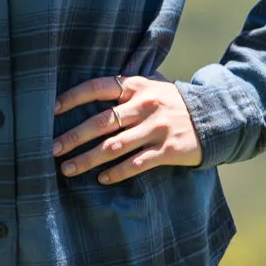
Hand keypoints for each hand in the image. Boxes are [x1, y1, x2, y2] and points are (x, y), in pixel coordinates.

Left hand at [52, 72, 202, 183]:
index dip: (73, 97)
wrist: (214, 116)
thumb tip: (87, 95)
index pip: (97, 87)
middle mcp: (144, 105)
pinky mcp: (168, 149)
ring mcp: (156, 127)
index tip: (51, 110)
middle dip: (73, 137)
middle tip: (52, 150)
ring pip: (115, 146)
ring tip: (68, 169)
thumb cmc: (172, 102)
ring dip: (88, 159)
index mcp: (136, 86)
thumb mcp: (151, 86)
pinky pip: (137, 163)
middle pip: (101, 121)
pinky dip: (117, 173)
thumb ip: (125, 89)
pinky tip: (102, 179)